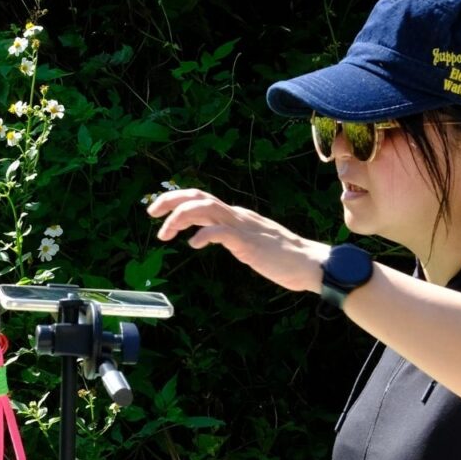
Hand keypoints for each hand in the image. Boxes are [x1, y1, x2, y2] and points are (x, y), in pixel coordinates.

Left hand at [148, 187, 329, 293]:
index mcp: (234, 215)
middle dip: (170, 200)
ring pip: (205, 208)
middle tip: (150, 212)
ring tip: (164, 233)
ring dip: (179, 217)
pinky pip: (221, 233)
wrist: (310, 264)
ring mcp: (243, 226)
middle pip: (197, 196)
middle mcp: (236, 215)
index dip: (175, 200)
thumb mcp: (247, 242)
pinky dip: (203, 235)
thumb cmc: (281, 257)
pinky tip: (193, 245)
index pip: (200, 198)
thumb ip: (227, 234)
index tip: (156, 211)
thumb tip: (206, 235)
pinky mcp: (249, 243)